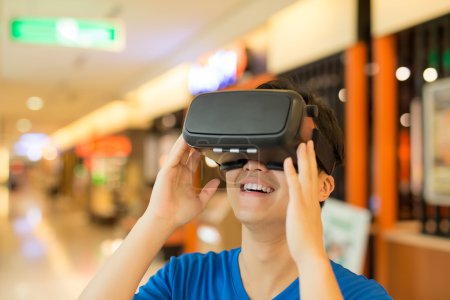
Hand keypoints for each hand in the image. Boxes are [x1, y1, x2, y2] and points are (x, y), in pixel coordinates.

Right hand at [144, 135, 219, 228]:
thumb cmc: (180, 214)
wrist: (167, 220)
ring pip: (180, 151)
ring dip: (186, 141)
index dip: (200, 151)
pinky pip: (174, 156)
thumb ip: (208, 191)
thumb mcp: (200, 202)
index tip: (208, 143)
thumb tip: (217, 182)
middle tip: (202, 132)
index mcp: (186, 178)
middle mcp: (178, 172)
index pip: (193, 160)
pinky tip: (185, 138)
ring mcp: (171, 170)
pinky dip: (179, 147)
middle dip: (193, 142)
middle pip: (187, 153)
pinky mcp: (166, 171)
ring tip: (193, 129)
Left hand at [284, 140, 326, 263]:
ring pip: (306, 174)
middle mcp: (311, 199)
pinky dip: (291, 171)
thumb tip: (307, 215)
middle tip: (309, 142)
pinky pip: (294, 185)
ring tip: (302, 144)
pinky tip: (288, 161)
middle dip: (310, 156)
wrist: (311, 254)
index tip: (312, 155)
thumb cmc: (308, 244)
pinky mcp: (297, 206)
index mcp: (313, 203)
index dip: (313, 166)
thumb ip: (307, 217)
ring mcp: (305, 202)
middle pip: (312, 173)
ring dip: (304, 158)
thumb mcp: (309, 226)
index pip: (313, 180)